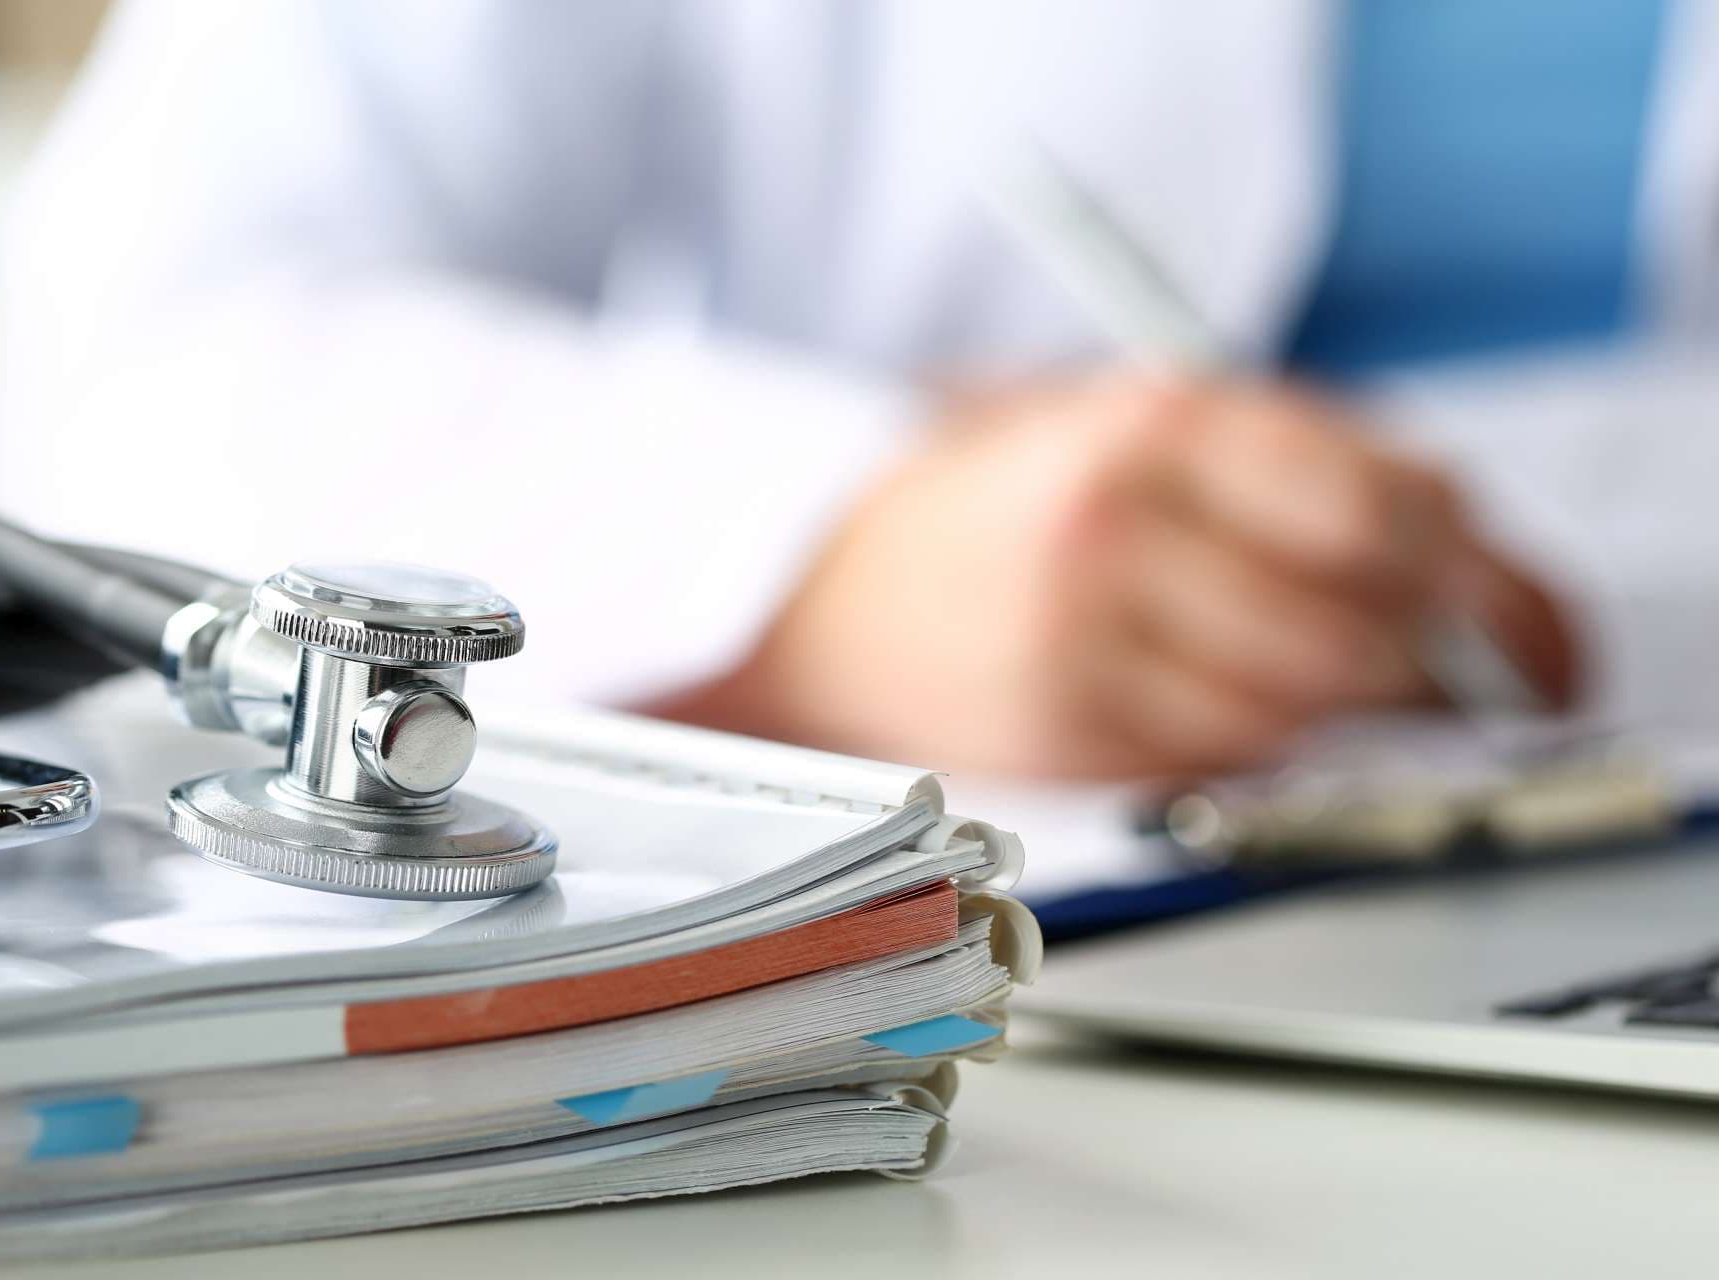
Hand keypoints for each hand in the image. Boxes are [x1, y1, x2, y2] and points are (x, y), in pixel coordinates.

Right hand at [655, 371, 1580, 778]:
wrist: (822, 590)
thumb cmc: (995, 500)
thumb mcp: (1125, 419)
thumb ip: (1285, 455)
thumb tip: (1454, 541)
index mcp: (1137, 425)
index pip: (1369, 501)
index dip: (1469, 557)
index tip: (1505, 589)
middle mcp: (1109, 534)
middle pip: (1355, 620)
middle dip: (1443, 651)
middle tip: (1478, 660)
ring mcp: (1081, 648)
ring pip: (1303, 704)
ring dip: (1364, 702)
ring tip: (1372, 680)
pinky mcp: (1065, 740)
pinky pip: (1229, 756)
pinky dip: (1279, 739)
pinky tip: (1269, 705)